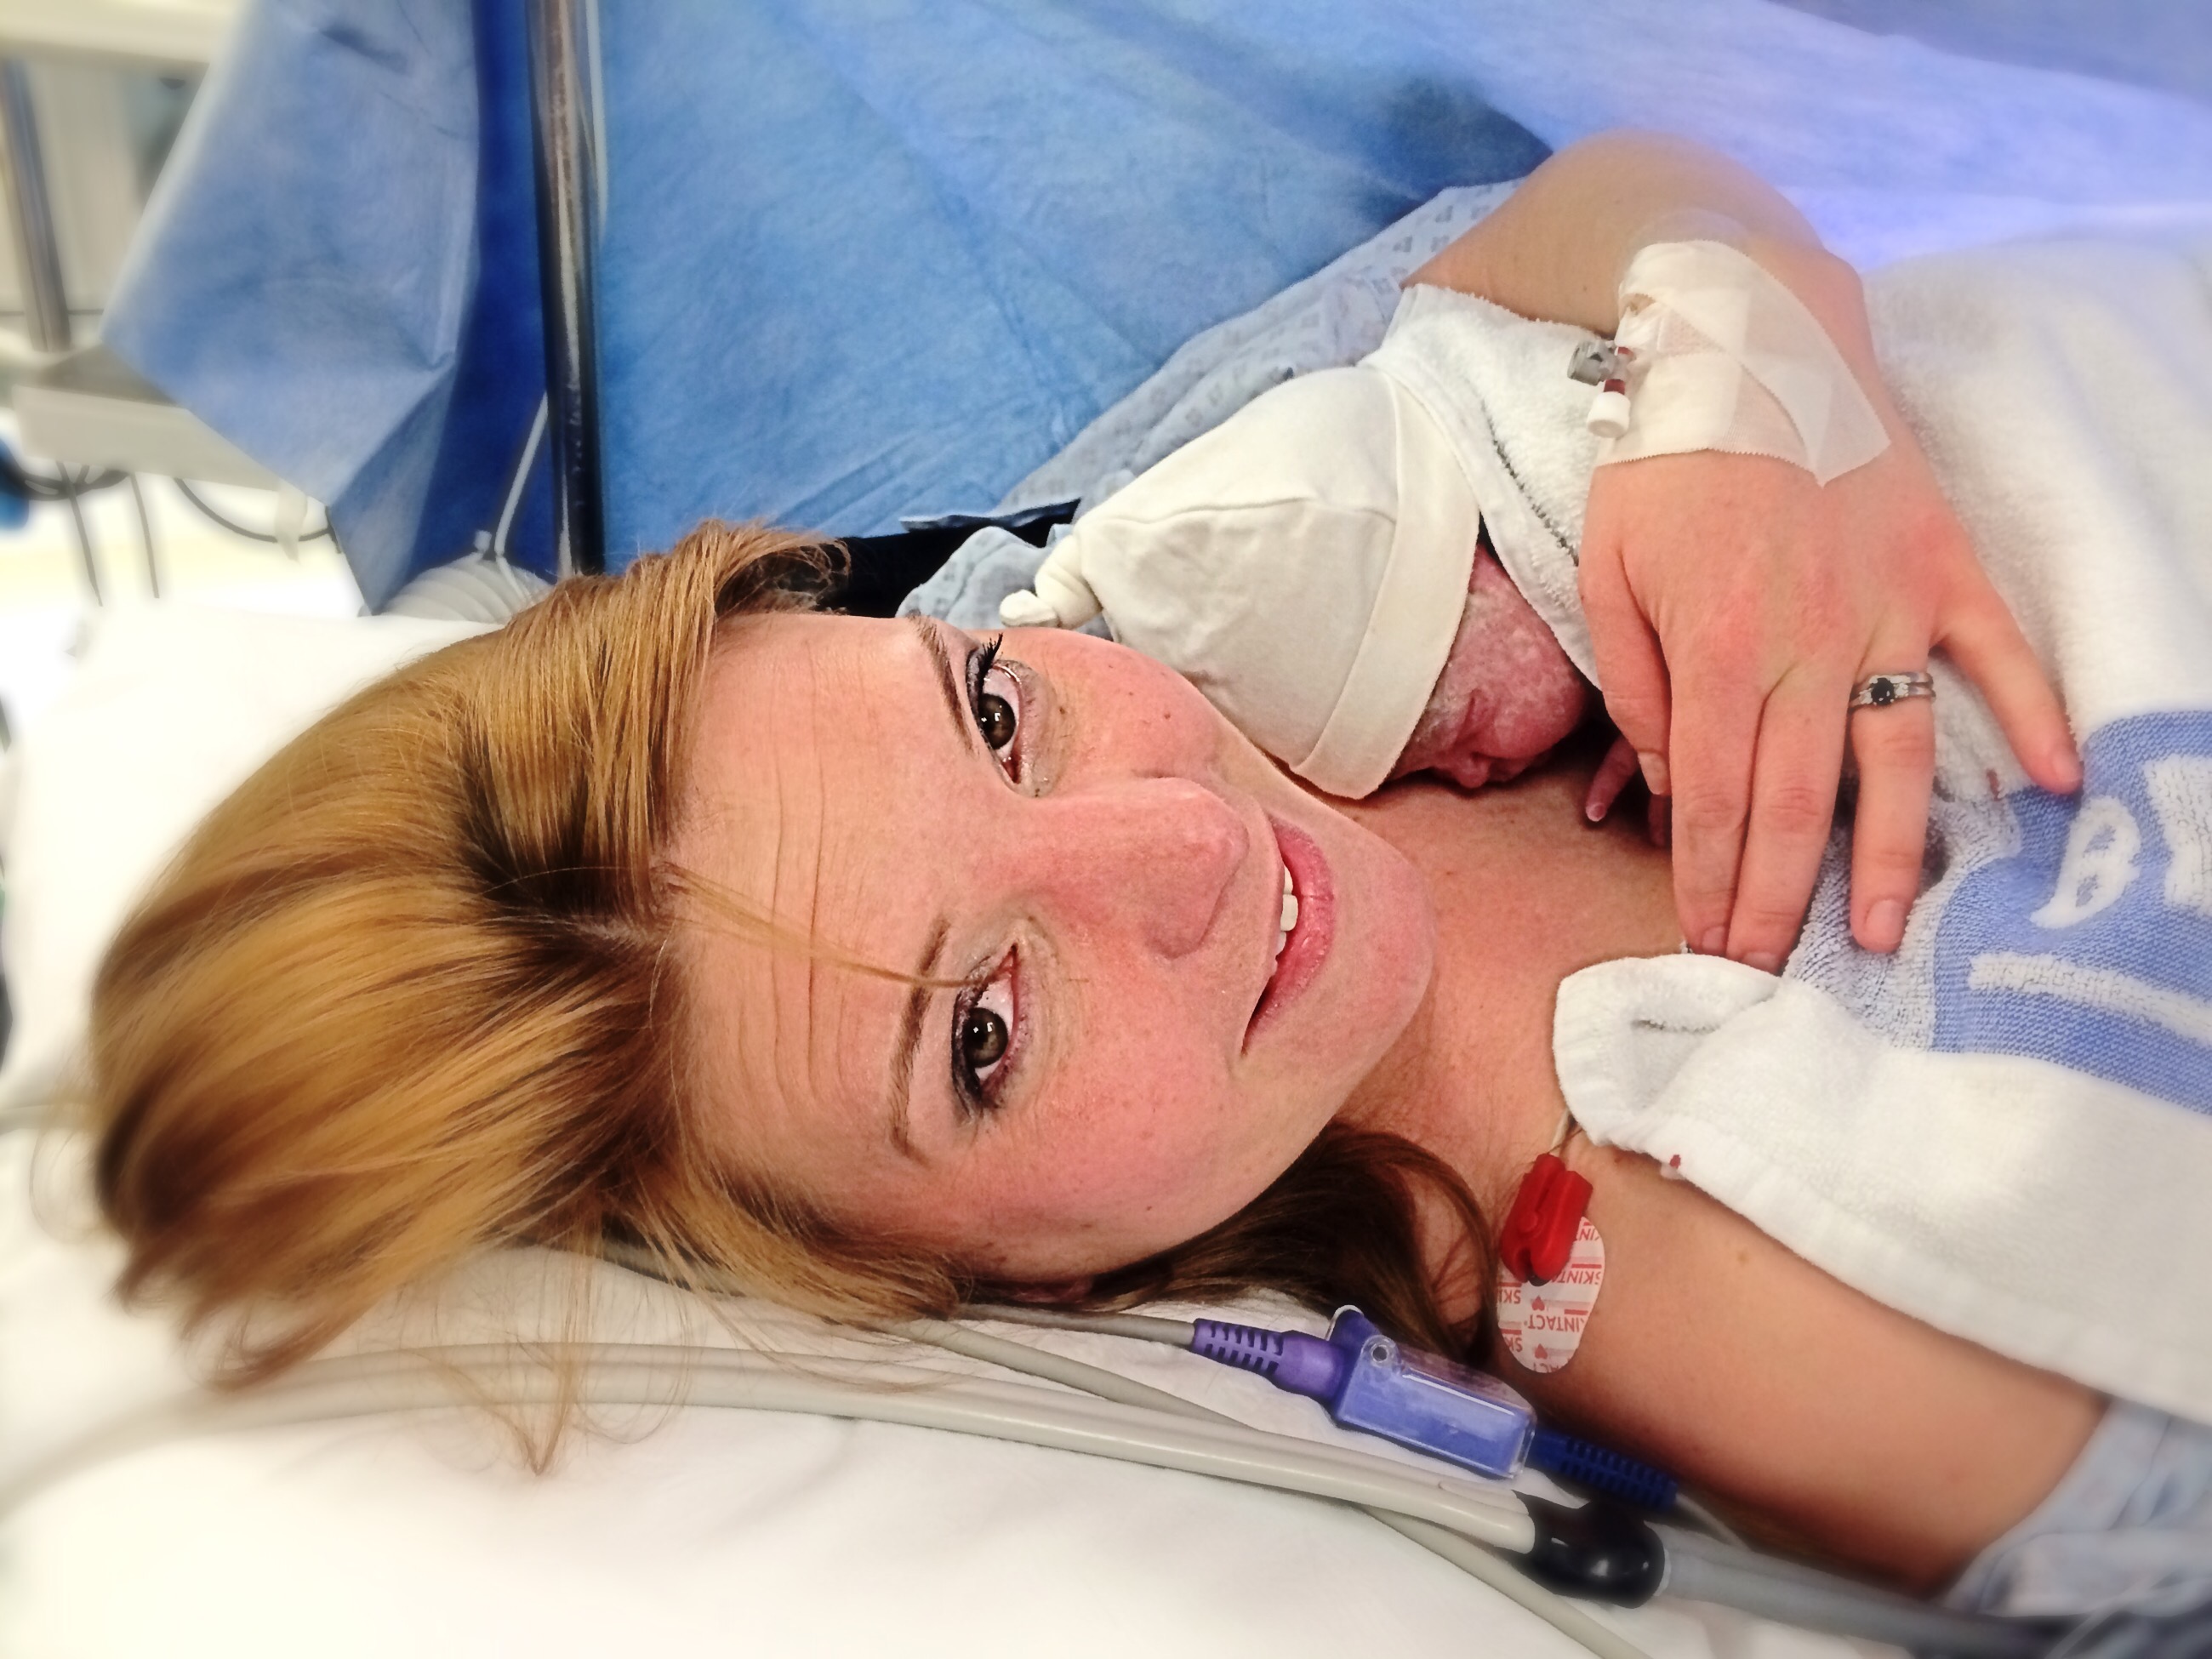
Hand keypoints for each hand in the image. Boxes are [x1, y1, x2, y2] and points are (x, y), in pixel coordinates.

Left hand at [1578, 428, 2078, 968]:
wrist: (1750, 336)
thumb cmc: (1663, 460)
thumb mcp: (1607, 568)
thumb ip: (1637, 684)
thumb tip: (1673, 784)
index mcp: (1716, 646)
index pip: (1714, 797)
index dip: (1709, 880)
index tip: (1705, 943)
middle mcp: (1808, 640)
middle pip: (1798, 801)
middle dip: (1777, 899)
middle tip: (1767, 973)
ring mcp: (1887, 605)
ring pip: (1896, 756)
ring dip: (1889, 854)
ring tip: (1881, 936)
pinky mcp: (1942, 567)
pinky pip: (1997, 653)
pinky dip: (2032, 717)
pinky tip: (2052, 789)